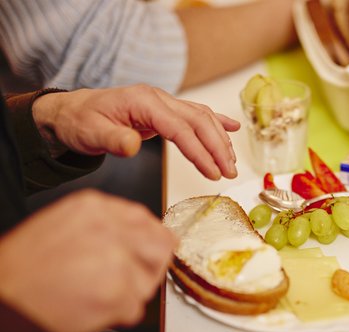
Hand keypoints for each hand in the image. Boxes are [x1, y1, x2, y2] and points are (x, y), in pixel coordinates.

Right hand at [0, 190, 176, 331]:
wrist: (3, 299)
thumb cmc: (25, 269)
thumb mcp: (63, 225)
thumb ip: (105, 227)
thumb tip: (138, 239)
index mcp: (95, 207)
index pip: (147, 220)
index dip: (149, 242)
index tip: (144, 255)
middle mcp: (110, 228)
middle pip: (161, 247)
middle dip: (150, 268)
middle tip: (129, 281)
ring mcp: (116, 259)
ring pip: (149, 281)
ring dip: (131, 294)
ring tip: (99, 294)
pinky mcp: (117, 291)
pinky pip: (135, 309)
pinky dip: (116, 315)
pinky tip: (90, 307)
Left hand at [32, 85, 239, 179]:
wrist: (72, 111)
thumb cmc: (81, 121)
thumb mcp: (91, 133)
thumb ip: (114, 140)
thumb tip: (133, 146)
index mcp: (144, 102)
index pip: (180, 128)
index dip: (199, 151)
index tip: (213, 172)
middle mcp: (159, 98)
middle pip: (199, 120)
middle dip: (218, 147)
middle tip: (230, 172)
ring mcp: (164, 102)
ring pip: (202, 117)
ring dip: (220, 139)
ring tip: (231, 162)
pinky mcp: (166, 110)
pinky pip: (197, 113)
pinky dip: (217, 122)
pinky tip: (233, 128)